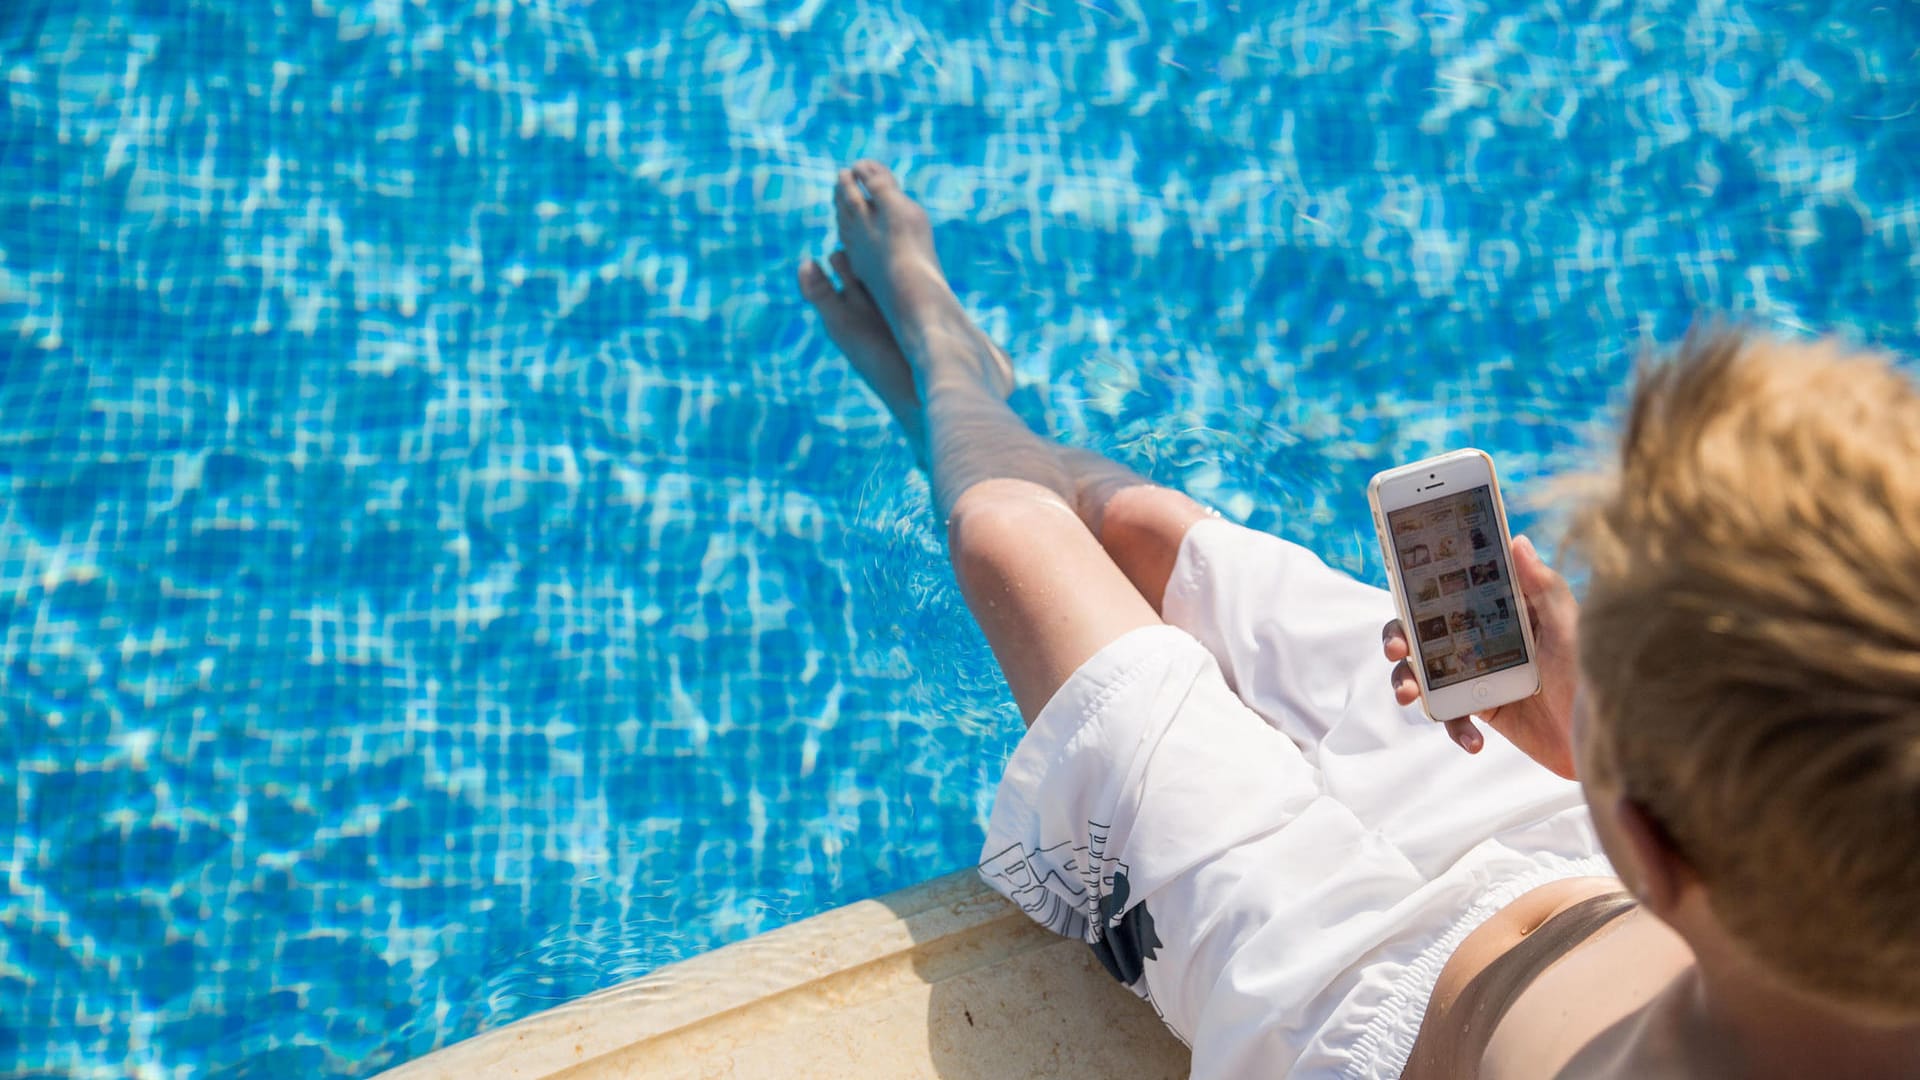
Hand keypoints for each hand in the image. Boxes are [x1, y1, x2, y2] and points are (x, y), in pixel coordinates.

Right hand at [1381, 535, 1580, 779]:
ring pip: (1425, 672)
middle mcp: (1484, 638)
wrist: (1608, 740)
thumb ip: (1542, 587)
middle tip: (1397, 646)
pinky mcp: (1481, 709)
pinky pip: (1451, 716)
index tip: (1400, 583)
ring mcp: (1478, 675)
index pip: (1452, 588)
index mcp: (1501, 610)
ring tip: (1409, 694)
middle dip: (1400, 635)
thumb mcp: (1569, 627)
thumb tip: (1517, 539)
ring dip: (1407, 681)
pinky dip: (1455, 728)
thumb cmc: (1593, 674)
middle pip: (1424, 630)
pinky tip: (1474, 741)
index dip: (1420, 584)